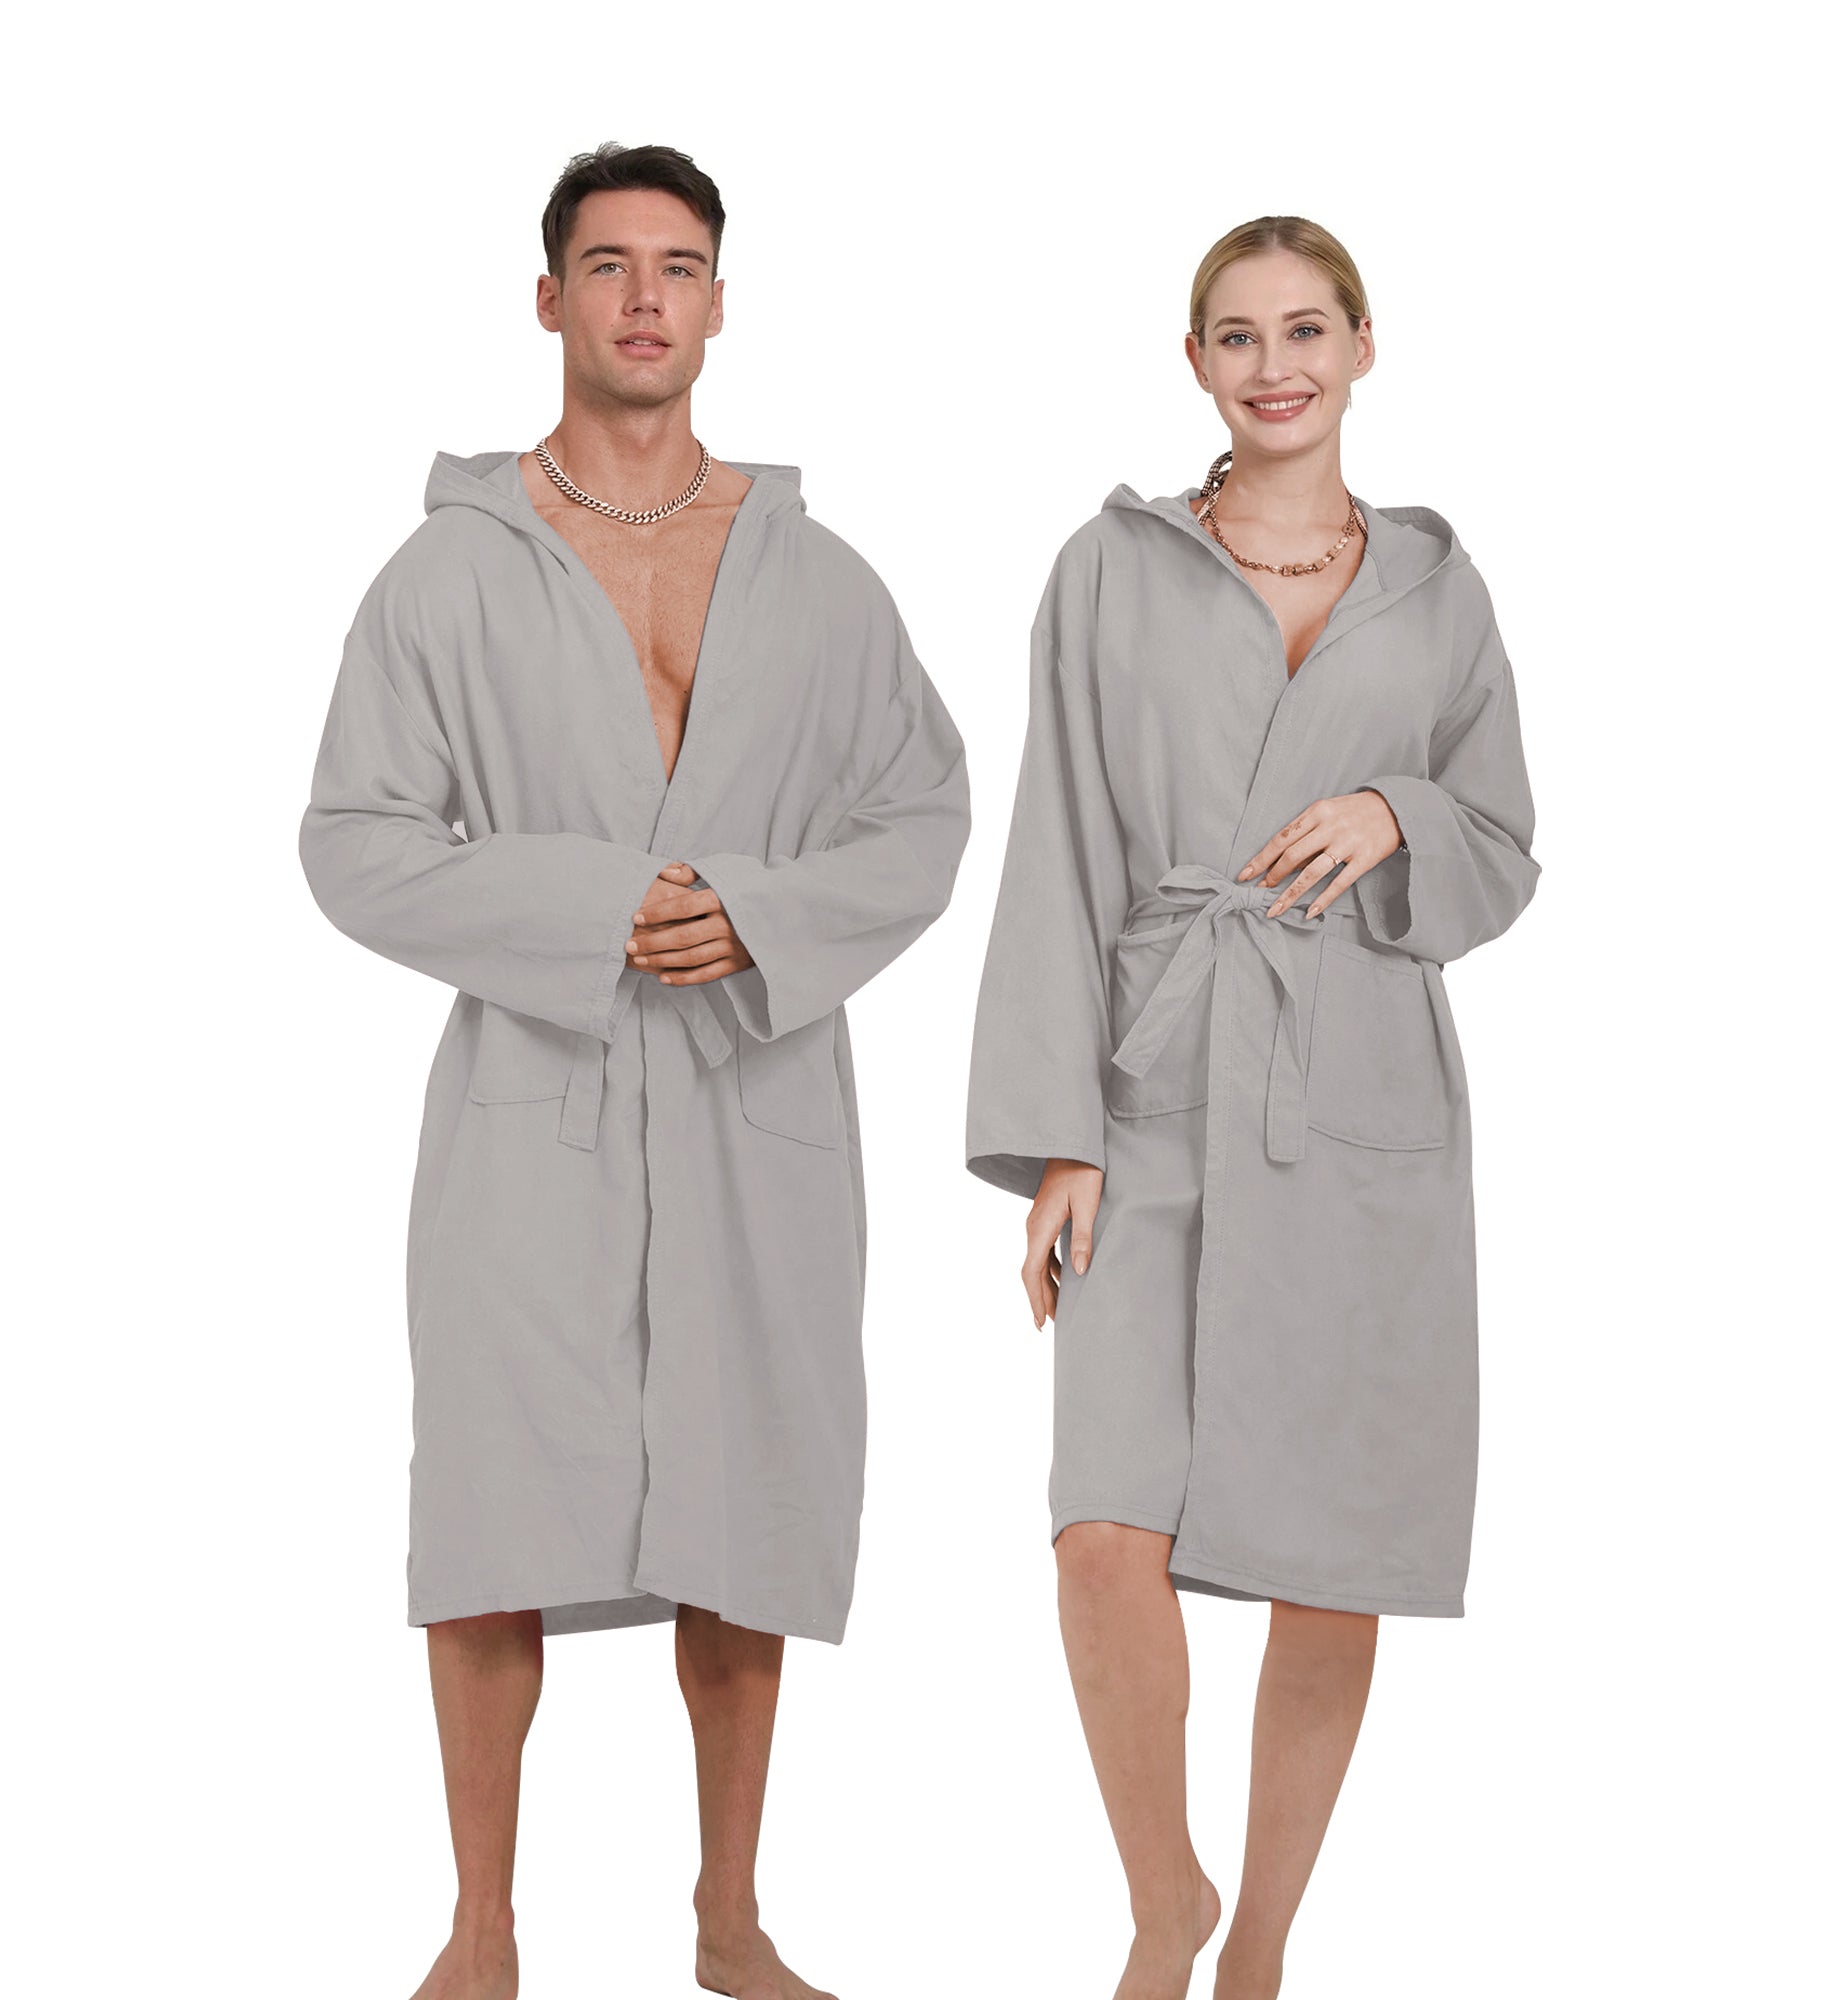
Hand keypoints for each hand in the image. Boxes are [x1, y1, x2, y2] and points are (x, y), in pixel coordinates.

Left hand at [625, 863, 756, 984]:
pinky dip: (684, 978)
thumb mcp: (726, 872)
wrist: (785, 911)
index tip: (636, 916)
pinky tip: (663, 977)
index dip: (658, 912)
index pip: (683, 907)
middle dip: (653, 942)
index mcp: (723, 900)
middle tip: (630, 944)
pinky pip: (706, 975)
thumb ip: (693, 873)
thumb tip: (664, 872)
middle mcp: (728, 925)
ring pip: (691, 958)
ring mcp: (733, 947)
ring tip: (640, 959)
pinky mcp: (737, 964)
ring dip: (662, 961)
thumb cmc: (748, 889)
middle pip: (683, 936)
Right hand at [1023, 1158, 1103, 1328]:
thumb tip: (1079, 1272)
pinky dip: (1049, 1269)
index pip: (1032, 1272)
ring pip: (1036, 1262)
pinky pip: (1042, 1250)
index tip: (1040, 1322)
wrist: (1071, 1143)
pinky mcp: (1045, 1217)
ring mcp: (1037, 1222)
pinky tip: (1062, 1278)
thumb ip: (1082, 1238)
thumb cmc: (1082, 1171)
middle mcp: (1033, 1227)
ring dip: (1045, 1285)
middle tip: (1049, 1324)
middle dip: (1039, 1298)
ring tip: (1058, 1308)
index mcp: (1040, 1227)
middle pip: (1031, 1271)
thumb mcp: (1087, 1204)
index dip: (1035, 1299)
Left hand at [1236, 790, 1402, 919]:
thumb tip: (1281, 863)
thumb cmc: (1354, 811)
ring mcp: (1347, 844)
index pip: (1281, 839)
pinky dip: (1322, 899)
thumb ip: (1306, 833)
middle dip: (1272, 877)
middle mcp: (1330, 827)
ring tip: (1275, 909)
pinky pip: (1339, 883)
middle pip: (1292, 856)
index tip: (1245, 874)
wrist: (1396, 807)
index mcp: (1316, 812)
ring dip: (1290, 894)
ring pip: (1312, 873)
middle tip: (1259, 893)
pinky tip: (1309, 912)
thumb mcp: (1327, 812)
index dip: (1261, 859)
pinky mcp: (1364, 859)